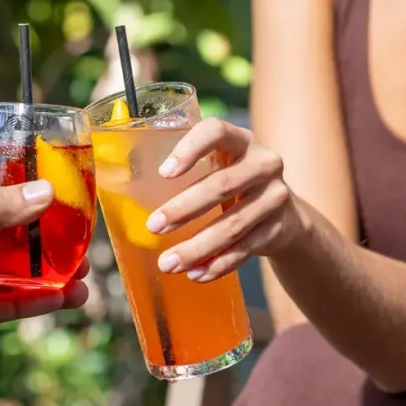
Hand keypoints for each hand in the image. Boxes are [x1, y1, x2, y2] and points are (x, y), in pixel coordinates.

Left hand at [0, 176, 89, 358]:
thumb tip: (45, 192)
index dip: (26, 191)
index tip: (64, 194)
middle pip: (7, 237)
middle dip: (45, 243)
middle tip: (82, 247)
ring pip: (8, 275)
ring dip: (45, 278)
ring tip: (83, 282)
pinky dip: (28, 304)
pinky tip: (59, 302)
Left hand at [144, 118, 302, 281]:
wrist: (285, 216)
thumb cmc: (233, 185)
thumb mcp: (219, 166)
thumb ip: (185, 169)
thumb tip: (120, 188)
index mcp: (240, 140)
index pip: (216, 131)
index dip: (190, 149)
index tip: (163, 173)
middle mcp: (264, 163)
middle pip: (222, 186)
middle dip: (184, 209)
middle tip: (153, 227)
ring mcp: (275, 197)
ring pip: (233, 225)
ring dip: (197, 247)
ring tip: (168, 263)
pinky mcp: (278, 229)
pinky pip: (245, 250)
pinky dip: (218, 265)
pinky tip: (196, 274)